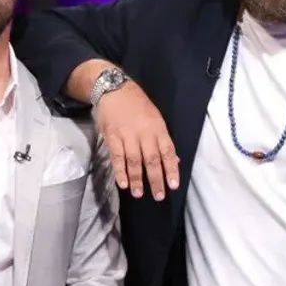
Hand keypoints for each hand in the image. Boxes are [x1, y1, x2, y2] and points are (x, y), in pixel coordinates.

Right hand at [95, 81, 179, 199]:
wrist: (114, 89)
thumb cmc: (138, 105)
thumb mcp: (156, 118)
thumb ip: (162, 141)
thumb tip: (173, 161)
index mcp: (158, 128)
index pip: (167, 152)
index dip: (171, 170)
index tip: (173, 185)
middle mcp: (144, 133)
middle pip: (151, 159)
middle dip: (155, 179)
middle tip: (158, 196)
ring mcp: (127, 135)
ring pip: (134, 161)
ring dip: (137, 179)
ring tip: (139, 194)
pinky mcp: (112, 137)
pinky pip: (117, 157)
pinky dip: (119, 171)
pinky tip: (123, 183)